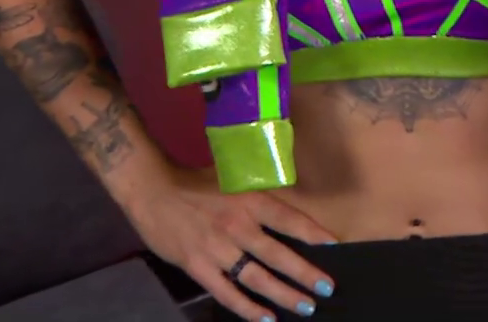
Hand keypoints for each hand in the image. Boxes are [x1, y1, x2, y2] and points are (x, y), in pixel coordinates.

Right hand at [125, 164, 337, 321]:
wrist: (154, 190)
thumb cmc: (198, 184)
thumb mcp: (235, 179)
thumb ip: (259, 197)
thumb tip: (286, 212)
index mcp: (249, 201)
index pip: (288, 219)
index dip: (312, 232)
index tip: (334, 245)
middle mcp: (237, 226)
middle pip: (277, 255)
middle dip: (304, 274)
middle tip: (326, 288)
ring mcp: (217, 249)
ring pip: (256, 278)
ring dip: (283, 294)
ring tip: (306, 306)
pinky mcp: (197, 266)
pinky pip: (226, 292)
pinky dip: (247, 308)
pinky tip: (265, 318)